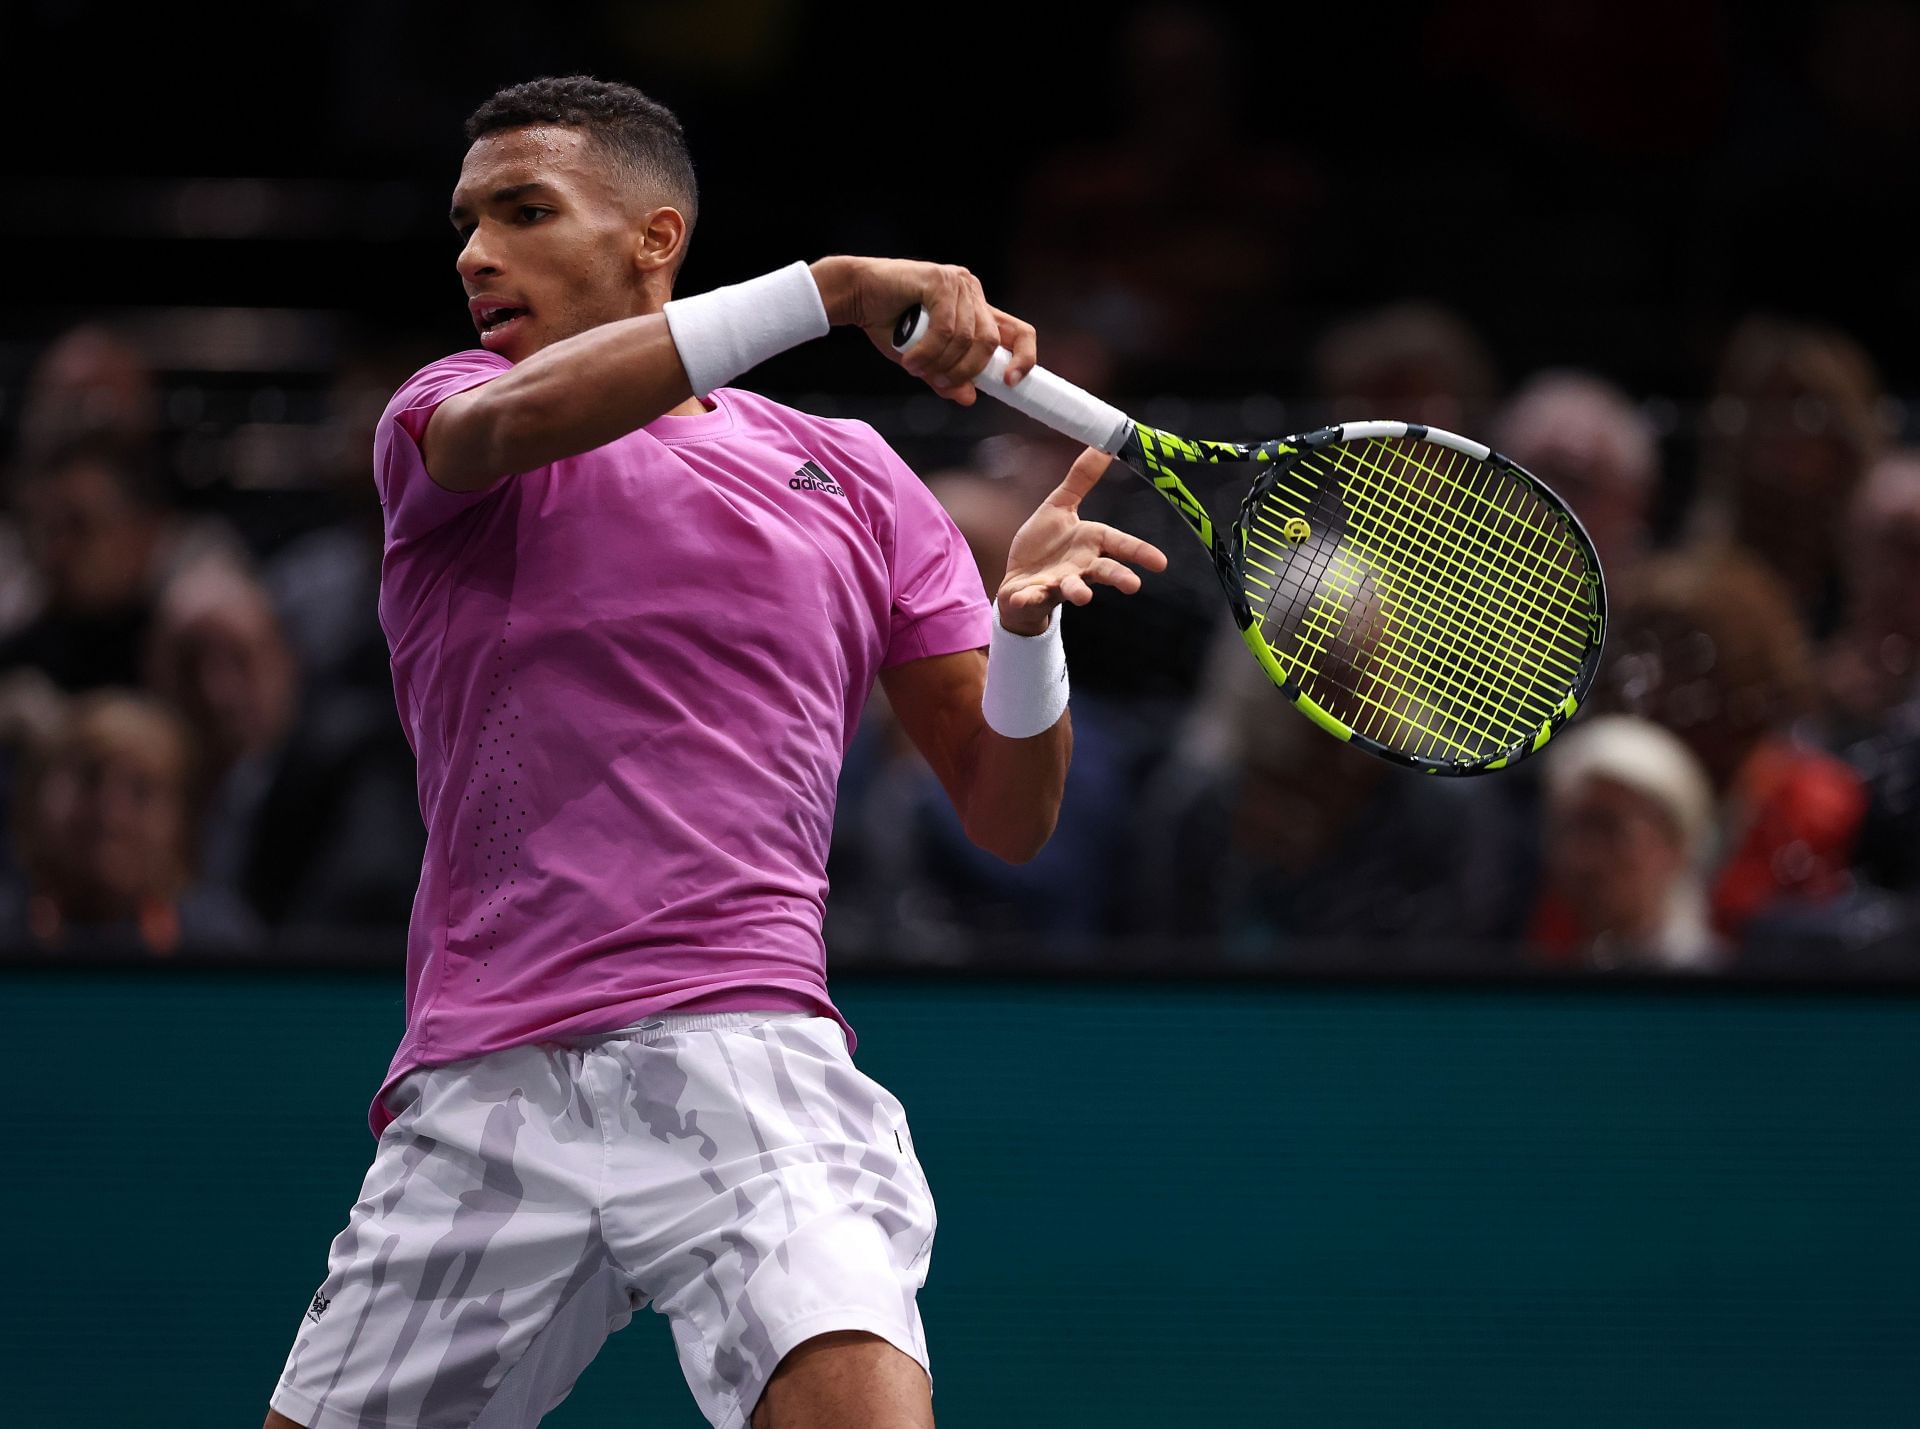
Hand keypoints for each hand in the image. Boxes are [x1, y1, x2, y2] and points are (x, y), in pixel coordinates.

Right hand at [809, 255, 1035, 403]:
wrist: (855, 295)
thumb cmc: (888, 323)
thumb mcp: (923, 360)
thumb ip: (946, 377)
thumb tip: (969, 398)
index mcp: (977, 310)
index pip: (1019, 332)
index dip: (1024, 358)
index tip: (1010, 383)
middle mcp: (973, 293)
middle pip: (990, 341)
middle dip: (966, 371)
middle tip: (941, 383)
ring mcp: (958, 284)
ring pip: (966, 338)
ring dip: (941, 363)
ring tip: (916, 370)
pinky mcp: (940, 280)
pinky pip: (946, 328)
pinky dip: (928, 351)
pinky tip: (911, 360)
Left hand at [996, 447, 1168, 635]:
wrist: (1018, 582)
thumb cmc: (1045, 546)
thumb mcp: (1060, 506)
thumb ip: (1081, 479)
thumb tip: (1103, 446)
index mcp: (1090, 543)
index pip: (1119, 545)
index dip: (1140, 552)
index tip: (1161, 563)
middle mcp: (1080, 567)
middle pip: (1104, 571)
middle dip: (1118, 577)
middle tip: (1134, 585)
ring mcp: (1058, 583)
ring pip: (1073, 588)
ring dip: (1079, 591)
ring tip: (1084, 596)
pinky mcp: (1032, 595)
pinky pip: (1031, 598)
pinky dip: (1027, 599)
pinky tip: (1021, 598)